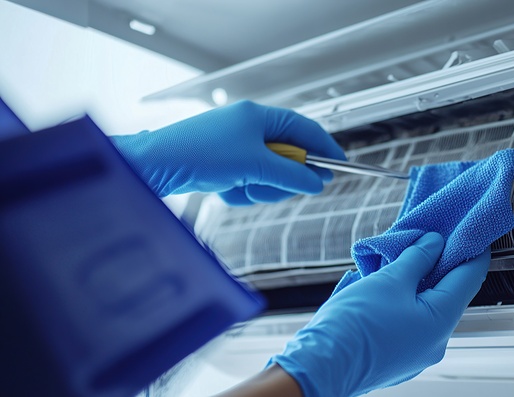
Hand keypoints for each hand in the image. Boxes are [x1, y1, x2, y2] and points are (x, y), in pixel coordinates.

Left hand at [111, 101, 345, 204]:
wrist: (155, 166)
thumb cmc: (201, 155)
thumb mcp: (256, 166)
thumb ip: (292, 174)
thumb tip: (316, 182)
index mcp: (259, 116)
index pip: (305, 128)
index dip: (324, 148)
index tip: (339, 166)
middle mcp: (248, 126)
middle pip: (288, 155)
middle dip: (283, 176)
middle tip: (279, 188)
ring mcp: (235, 145)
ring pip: (269, 173)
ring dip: (260, 187)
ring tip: (242, 189)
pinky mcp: (222, 163)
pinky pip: (248, 181)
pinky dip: (242, 190)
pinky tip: (225, 191)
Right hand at [271, 232, 489, 396]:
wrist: (319, 366)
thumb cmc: (354, 326)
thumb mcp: (390, 280)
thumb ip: (417, 258)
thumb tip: (434, 243)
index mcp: (441, 322)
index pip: (470, 278)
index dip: (472, 251)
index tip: (471, 232)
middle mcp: (435, 342)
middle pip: (448, 294)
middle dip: (439, 266)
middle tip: (428, 240)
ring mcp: (416, 353)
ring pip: (426, 309)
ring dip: (417, 284)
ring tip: (399, 262)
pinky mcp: (397, 357)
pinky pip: (409, 323)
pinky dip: (403, 303)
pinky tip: (384, 290)